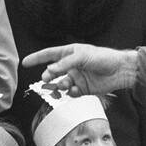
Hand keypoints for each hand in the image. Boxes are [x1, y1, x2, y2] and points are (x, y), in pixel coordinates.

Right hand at [22, 45, 136, 96]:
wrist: (120, 71)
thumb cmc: (104, 57)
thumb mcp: (82, 56)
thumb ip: (64, 64)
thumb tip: (49, 71)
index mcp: (70, 53)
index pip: (49, 55)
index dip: (37, 58)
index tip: (25, 62)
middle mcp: (72, 66)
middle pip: (53, 72)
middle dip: (48, 76)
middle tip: (46, 80)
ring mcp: (77, 77)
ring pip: (61, 84)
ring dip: (60, 85)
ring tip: (64, 85)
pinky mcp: (83, 89)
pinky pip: (71, 93)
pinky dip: (71, 92)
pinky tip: (76, 90)